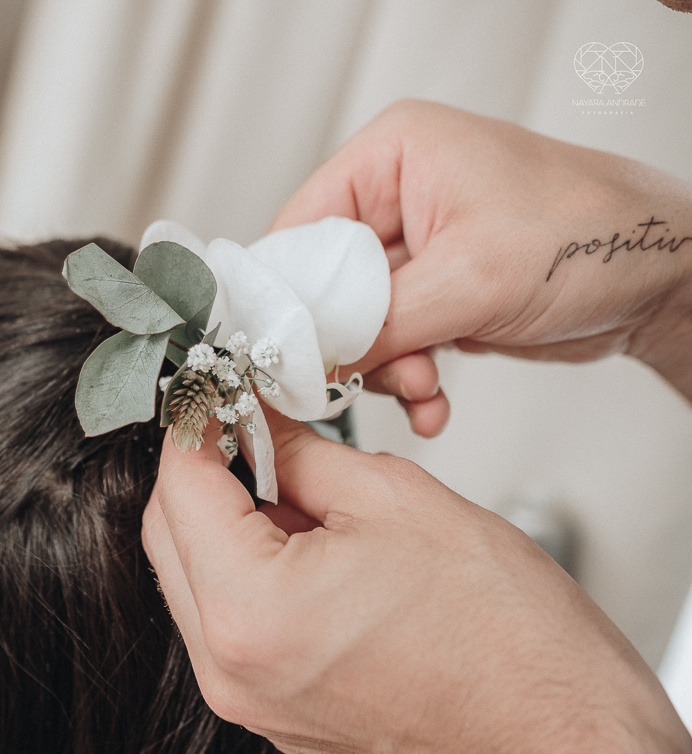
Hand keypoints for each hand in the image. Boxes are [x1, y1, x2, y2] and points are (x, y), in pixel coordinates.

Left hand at [142, 412, 691, 753]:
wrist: (555, 730)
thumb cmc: (503, 634)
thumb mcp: (393, 499)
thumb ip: (302, 452)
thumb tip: (258, 420)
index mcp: (250, 610)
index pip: (179, 487)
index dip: (196, 424)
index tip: (217, 393)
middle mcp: (230, 667)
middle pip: (169, 536)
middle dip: (201, 469)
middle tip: (248, 425)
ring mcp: (247, 698)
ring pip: (193, 579)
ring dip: (223, 520)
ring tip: (289, 482)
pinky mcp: (270, 709)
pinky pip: (228, 621)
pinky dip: (246, 570)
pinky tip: (299, 539)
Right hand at [273, 100, 691, 435]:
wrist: (665, 278)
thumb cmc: (591, 237)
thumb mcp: (470, 280)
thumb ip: (376, 324)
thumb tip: (306, 362)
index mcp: (391, 156)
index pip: (300, 230)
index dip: (293, 298)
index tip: (293, 355)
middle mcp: (395, 196)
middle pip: (326, 284)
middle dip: (353, 344)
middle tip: (382, 376)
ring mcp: (417, 249)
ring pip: (358, 325)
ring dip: (386, 370)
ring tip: (425, 390)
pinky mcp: (437, 292)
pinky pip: (394, 344)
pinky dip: (408, 379)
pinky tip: (434, 403)